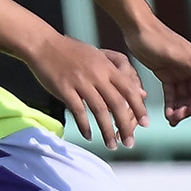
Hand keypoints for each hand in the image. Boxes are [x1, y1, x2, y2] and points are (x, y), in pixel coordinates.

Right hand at [32, 33, 155, 149]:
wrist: (44, 44)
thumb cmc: (73, 51)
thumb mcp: (99, 57)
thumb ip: (119, 75)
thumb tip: (140, 92)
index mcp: (107, 67)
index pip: (129, 90)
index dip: (139, 108)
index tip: (146, 124)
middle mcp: (97, 75)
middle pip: (117, 104)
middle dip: (126, 126)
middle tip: (130, 143)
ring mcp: (81, 82)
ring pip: (99, 110)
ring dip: (107, 131)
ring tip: (112, 145)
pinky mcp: (64, 89)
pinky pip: (78, 111)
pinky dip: (85, 126)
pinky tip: (89, 136)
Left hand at [122, 14, 190, 122]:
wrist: (136, 29)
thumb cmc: (155, 38)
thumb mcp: (172, 52)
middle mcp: (190, 68)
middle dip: (189, 108)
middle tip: (177, 118)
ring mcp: (179, 72)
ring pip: (184, 96)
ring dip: (180, 109)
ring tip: (171, 120)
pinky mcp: (166, 74)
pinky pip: (172, 93)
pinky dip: (171, 104)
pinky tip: (166, 115)